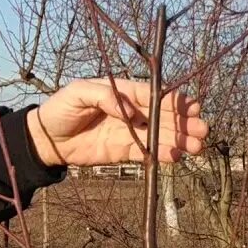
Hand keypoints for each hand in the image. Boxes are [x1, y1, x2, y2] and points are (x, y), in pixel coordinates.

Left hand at [27, 78, 207, 166]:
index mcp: (122, 91)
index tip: (191, 106)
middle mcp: (130, 110)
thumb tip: (129, 110)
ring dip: (179, 139)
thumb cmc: (60, 108)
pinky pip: (146, 152)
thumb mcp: (78, 93)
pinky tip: (176, 157)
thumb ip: (104, 96)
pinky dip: (161, 154)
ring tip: (197, 146)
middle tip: (202, 129)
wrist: (45, 139)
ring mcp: (128, 131)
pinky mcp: (123, 151)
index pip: (152, 94)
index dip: (172, 100)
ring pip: (159, 135)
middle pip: (162, 115)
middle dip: (183, 122)